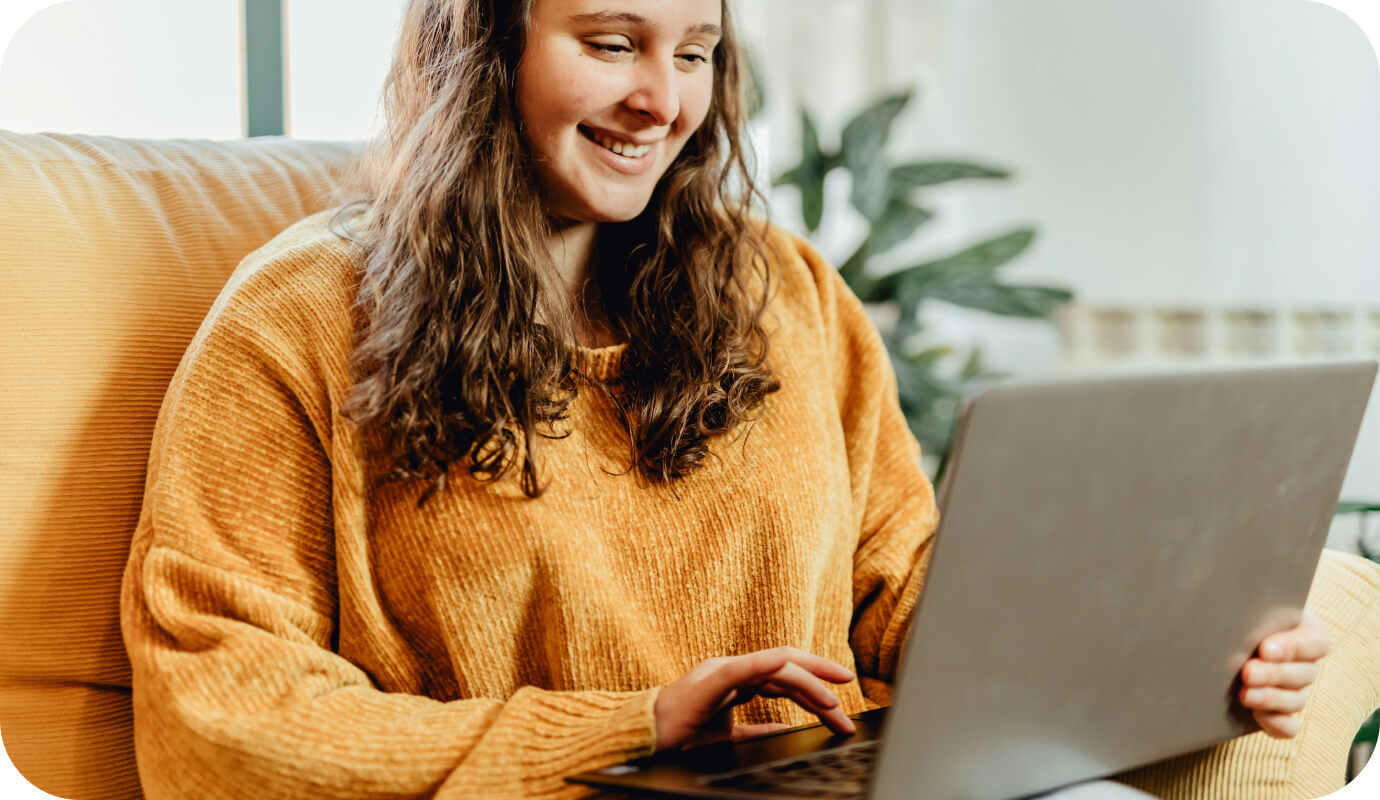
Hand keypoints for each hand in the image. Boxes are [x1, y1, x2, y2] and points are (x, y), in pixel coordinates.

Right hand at [653, 647, 857, 751]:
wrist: (646, 740)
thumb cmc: (682, 736)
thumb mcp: (730, 736)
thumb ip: (758, 730)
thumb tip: (787, 732)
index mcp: (737, 680)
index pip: (785, 676)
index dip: (814, 685)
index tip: (840, 703)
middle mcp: (734, 670)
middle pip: (788, 669)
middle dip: (821, 685)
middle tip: (848, 705)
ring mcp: (722, 671)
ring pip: (776, 667)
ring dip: (808, 684)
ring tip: (832, 703)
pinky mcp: (711, 680)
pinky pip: (745, 668)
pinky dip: (769, 664)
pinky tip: (790, 666)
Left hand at [1238, 609, 1329, 737]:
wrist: (1223, 639)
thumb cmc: (1238, 615)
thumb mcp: (1247, 608)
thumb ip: (1248, 610)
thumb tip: (1226, 607)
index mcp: (1306, 633)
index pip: (1315, 642)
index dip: (1293, 647)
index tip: (1266, 648)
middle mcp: (1305, 664)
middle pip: (1304, 673)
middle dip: (1274, 674)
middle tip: (1248, 672)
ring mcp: (1296, 691)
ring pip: (1296, 700)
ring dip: (1271, 698)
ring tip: (1244, 694)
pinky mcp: (1281, 714)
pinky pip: (1289, 726)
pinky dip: (1276, 724)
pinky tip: (1256, 715)